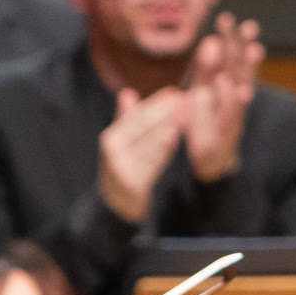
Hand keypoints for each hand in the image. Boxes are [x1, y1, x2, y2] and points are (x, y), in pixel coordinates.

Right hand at [96, 86, 187, 223]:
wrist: (117, 202)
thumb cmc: (122, 165)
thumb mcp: (119, 141)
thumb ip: (125, 118)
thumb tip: (126, 92)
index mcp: (110, 138)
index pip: (136, 117)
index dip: (155, 103)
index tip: (172, 92)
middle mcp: (114, 152)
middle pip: (143, 128)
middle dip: (165, 112)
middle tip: (183, 99)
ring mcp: (122, 168)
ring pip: (150, 144)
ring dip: (169, 127)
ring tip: (184, 114)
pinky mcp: (133, 184)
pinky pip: (153, 163)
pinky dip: (164, 150)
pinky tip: (175, 137)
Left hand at [180, 15, 263, 184]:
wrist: (213, 162)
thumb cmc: (208, 124)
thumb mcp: (203, 94)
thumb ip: (206, 70)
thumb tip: (211, 41)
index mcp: (226, 84)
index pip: (229, 57)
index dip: (231, 39)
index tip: (228, 18)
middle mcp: (234, 97)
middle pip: (239, 68)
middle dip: (243, 48)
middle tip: (248, 26)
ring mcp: (234, 114)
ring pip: (243, 89)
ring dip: (248, 71)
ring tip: (253, 50)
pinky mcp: (228, 133)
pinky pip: (232, 115)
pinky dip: (235, 102)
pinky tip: (239, 88)